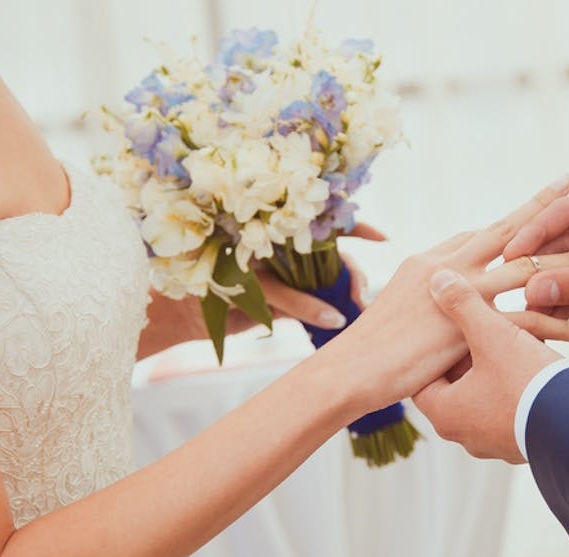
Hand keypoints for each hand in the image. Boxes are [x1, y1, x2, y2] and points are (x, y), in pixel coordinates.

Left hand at [219, 223, 383, 335]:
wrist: (184, 311)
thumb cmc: (213, 283)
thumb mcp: (257, 286)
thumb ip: (297, 302)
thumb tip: (337, 321)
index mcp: (282, 234)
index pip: (326, 222)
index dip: (357, 227)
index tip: (384, 239)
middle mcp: (291, 253)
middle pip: (337, 257)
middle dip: (356, 275)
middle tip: (361, 298)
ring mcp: (292, 277)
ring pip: (331, 281)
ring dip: (347, 295)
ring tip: (357, 312)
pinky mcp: (289, 301)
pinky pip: (318, 305)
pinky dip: (332, 313)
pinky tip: (345, 322)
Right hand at [305, 174, 568, 414]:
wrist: (348, 369)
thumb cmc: (364, 349)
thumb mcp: (391, 311)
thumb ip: (418, 301)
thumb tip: (427, 302)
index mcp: (429, 262)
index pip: (477, 235)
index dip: (509, 221)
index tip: (532, 209)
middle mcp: (447, 266)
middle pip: (507, 231)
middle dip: (543, 209)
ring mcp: (460, 293)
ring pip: (527, 270)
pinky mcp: (470, 324)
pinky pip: (528, 321)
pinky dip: (563, 325)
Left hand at [414, 269, 562, 463]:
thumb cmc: (529, 382)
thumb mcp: (492, 335)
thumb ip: (464, 305)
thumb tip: (439, 279)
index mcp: (444, 413)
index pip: (423, 376)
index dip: (435, 346)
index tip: (447, 326)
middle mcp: (463, 435)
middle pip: (454, 384)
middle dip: (467, 356)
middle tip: (477, 329)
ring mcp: (493, 443)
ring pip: (484, 395)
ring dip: (494, 370)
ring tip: (508, 343)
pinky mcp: (520, 443)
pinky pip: (509, 408)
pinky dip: (514, 387)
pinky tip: (531, 364)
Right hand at [503, 188, 568, 348]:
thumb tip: (532, 289)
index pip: (566, 212)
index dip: (535, 232)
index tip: (511, 254)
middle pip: (559, 239)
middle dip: (536, 264)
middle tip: (508, 284)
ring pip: (562, 264)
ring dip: (545, 286)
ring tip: (521, 307)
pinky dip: (559, 301)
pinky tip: (542, 319)